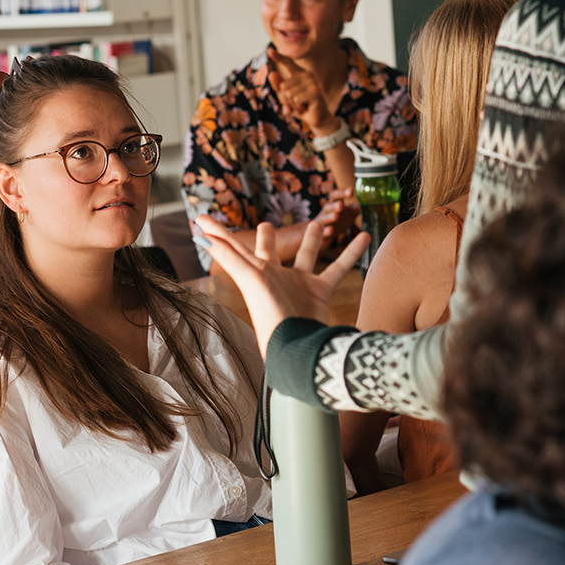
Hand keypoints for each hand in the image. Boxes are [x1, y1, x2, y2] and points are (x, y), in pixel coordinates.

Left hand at [196, 216, 368, 356]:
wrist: (298, 345)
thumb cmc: (270, 316)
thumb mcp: (249, 279)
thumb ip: (229, 254)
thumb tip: (201, 231)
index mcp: (254, 271)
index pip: (230, 247)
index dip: (215, 233)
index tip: (200, 219)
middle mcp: (274, 276)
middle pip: (268, 251)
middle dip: (266, 238)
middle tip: (265, 225)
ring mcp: (298, 283)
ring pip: (307, 255)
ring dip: (312, 240)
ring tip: (318, 223)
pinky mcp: (319, 290)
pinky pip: (338, 267)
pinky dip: (351, 252)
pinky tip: (364, 235)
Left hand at [266, 48, 336, 135]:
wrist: (317, 119)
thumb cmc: (301, 106)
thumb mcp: (286, 97)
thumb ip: (278, 87)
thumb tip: (272, 74)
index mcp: (300, 74)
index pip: (288, 63)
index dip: (278, 57)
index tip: (269, 50)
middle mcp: (307, 75)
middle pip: (283, 86)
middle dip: (286, 99)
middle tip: (297, 103)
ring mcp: (312, 83)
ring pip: (288, 93)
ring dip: (292, 104)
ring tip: (302, 106)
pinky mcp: (315, 92)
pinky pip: (295, 99)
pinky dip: (298, 107)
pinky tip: (306, 108)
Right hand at [322, 187, 360, 234]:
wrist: (322, 233)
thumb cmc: (338, 221)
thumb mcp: (348, 214)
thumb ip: (356, 208)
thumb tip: (369, 202)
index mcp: (334, 204)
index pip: (336, 195)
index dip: (342, 193)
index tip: (351, 191)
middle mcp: (326, 212)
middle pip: (328, 206)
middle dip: (335, 205)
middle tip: (341, 205)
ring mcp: (322, 222)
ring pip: (324, 218)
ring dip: (330, 216)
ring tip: (336, 216)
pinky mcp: (321, 234)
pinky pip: (322, 232)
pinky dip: (325, 231)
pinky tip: (330, 231)